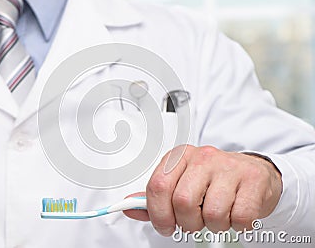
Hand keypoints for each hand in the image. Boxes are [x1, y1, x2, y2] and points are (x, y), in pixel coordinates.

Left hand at [124, 145, 281, 235]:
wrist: (252, 172)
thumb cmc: (212, 180)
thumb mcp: (180, 183)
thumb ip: (155, 198)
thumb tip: (129, 208)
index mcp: (180, 156)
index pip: (158, 186)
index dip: (158, 213)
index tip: (165, 225)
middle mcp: (203, 157)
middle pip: (182, 202)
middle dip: (187, 223)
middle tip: (194, 221)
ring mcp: (229, 167)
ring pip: (212, 213)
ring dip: (213, 225)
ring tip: (217, 214)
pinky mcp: (253, 180)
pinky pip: (240, 217)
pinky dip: (236, 225)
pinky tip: (235, 212)